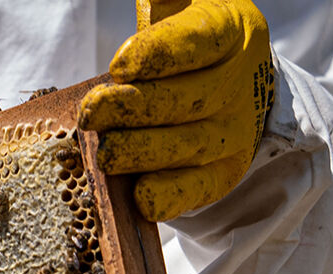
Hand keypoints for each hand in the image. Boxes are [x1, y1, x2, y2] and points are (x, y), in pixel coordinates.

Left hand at [78, 0, 274, 220]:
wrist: (229, 85)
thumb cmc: (186, 40)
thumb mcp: (178, 8)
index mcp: (234, 31)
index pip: (201, 41)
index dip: (160, 55)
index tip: (119, 65)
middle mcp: (240, 82)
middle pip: (188, 99)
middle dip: (135, 108)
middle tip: (92, 112)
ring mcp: (236, 131)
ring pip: (189, 146)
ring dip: (143, 152)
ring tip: (106, 153)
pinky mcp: (223, 173)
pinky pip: (199, 188)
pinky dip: (171, 196)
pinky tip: (140, 196)